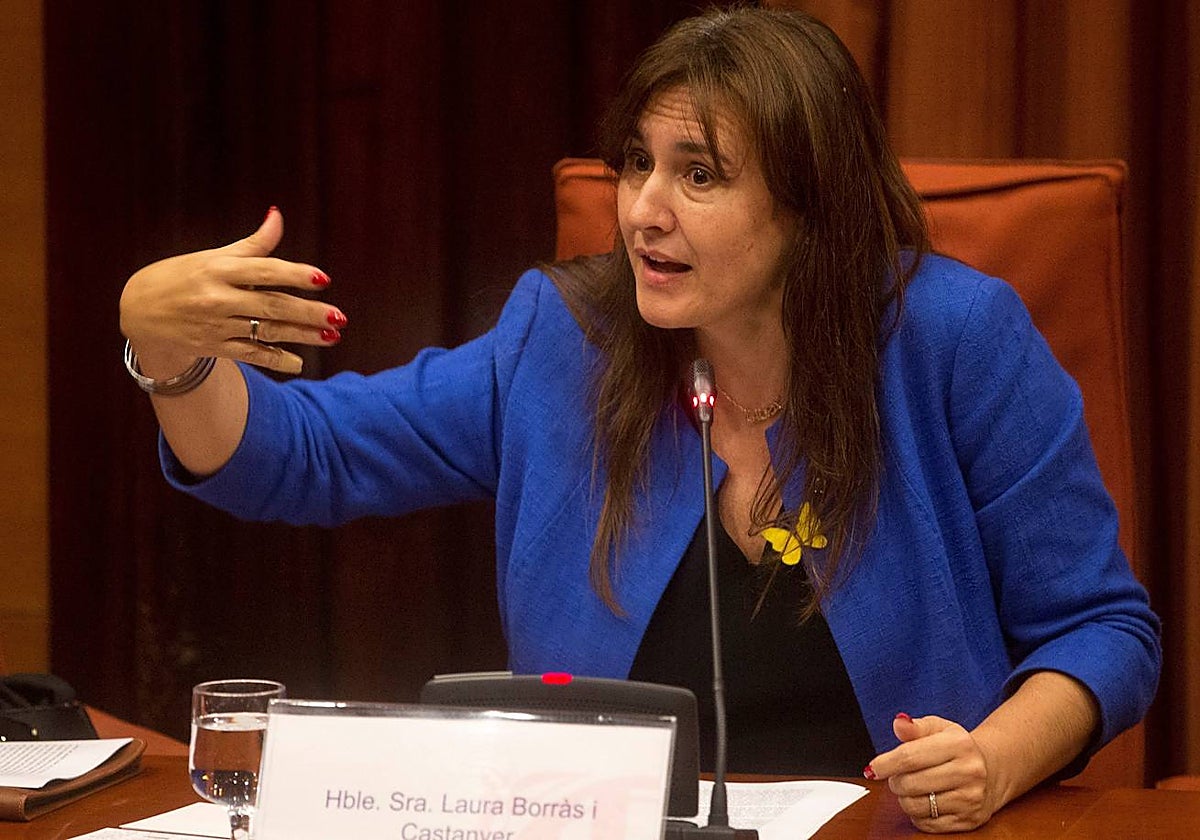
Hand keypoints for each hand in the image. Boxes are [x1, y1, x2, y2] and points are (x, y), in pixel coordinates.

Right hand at [119, 207, 344, 375]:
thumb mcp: (214, 256)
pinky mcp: (215, 347)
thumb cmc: (184, 276)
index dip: (294, 274)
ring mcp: (217, 325)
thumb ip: (252, 245)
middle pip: (271, 305)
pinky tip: (299, 362)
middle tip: (339, 316)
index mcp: (219, 269)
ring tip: (332, 336)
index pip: (263, 271)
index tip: (323, 279)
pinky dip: (275, 359)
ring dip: (301, 336)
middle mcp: (219, 298)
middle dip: (307, 311)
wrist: (139, 311)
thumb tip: (278, 215)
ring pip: (266, 331)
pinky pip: (251, 355)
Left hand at [864, 713, 1001, 832]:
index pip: (910, 757)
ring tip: (912, 788)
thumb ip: (916, 727)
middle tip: (898, 776)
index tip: (873, 768)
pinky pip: (927, 824)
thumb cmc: (958, 748)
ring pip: (916, 806)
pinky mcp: (969, 820)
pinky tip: (925, 801)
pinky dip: (918, 814)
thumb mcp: (939, 728)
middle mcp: (969, 772)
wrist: (992, 770)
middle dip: (895, 781)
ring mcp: (971, 799)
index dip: (886, 764)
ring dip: (905, 799)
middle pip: (910, 784)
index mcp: (959, 745)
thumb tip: (898, 723)